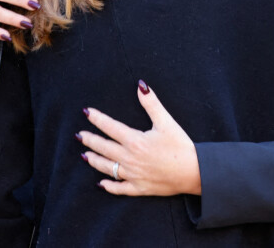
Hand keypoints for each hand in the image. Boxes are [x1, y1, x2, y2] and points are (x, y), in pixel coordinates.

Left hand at [78, 81, 200, 196]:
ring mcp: (133, 175)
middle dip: (90, 140)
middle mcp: (130, 158)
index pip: (110, 127)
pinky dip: (109, 186)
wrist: (195, 173)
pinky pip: (120, 189)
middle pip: (104, 148)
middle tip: (78, 135)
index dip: (97, 118)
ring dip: (94, 161)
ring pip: (108, 168)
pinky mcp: (140, 188)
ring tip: (84, 155)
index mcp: (135, 141)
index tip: (86, 112)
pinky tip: (101, 183)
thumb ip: (151, 103)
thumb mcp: (166, 121)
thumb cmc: (181, 146)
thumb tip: (141, 84)